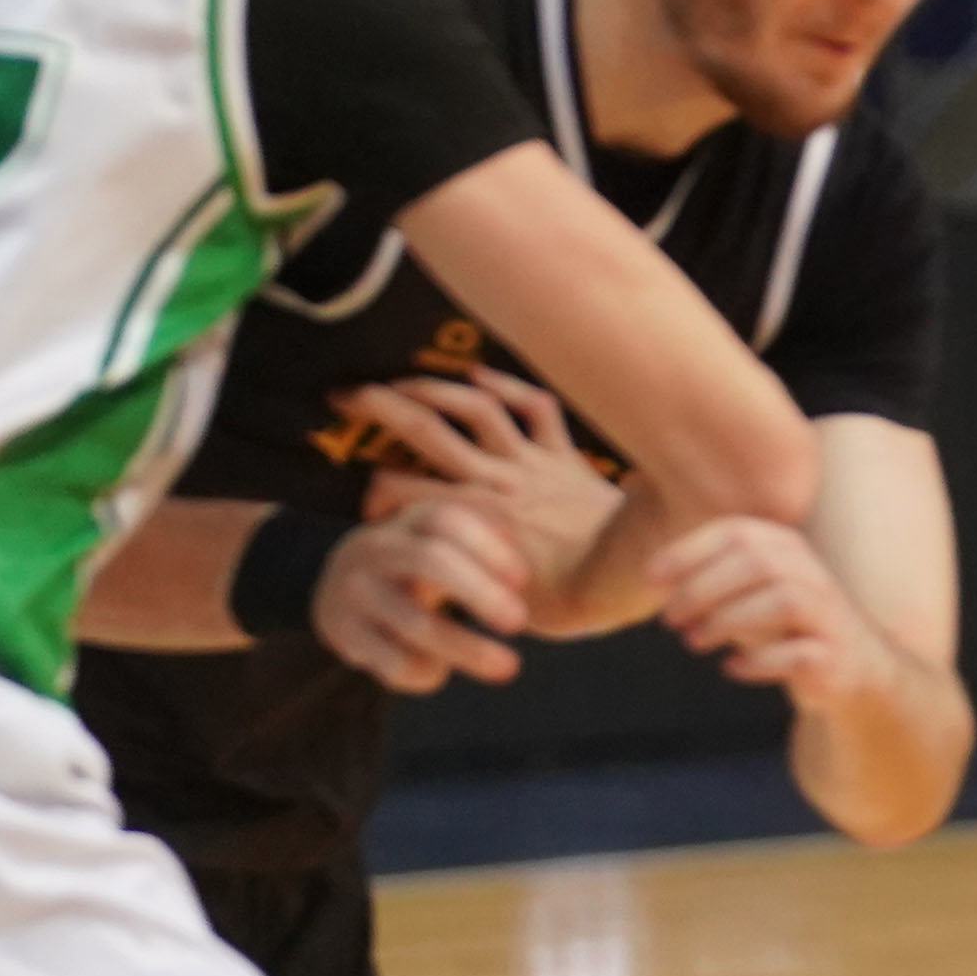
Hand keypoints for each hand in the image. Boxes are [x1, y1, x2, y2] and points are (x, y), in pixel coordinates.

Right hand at [312, 494, 532, 692]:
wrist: (339, 587)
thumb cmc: (419, 564)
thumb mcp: (445, 541)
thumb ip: (487, 539)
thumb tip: (548, 561)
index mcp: (409, 518)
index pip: (448, 520)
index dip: (487, 546)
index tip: (524, 578)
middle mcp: (376, 547)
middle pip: (431, 561)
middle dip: (480, 593)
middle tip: (520, 622)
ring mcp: (353, 589)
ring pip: (414, 621)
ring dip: (466, 647)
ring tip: (509, 667)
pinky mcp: (340, 631)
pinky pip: (391, 659)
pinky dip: (424, 672)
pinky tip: (440, 675)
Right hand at [341, 371, 617, 599]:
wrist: (632, 579)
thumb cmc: (571, 601)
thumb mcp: (505, 600)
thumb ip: (466, 577)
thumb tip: (428, 580)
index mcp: (474, 518)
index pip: (401, 489)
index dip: (376, 491)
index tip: (369, 494)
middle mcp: (497, 481)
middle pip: (426, 430)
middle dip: (379, 408)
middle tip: (344, 396)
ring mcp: (532, 462)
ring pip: (475, 407)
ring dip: (435, 387)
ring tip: (404, 380)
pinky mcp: (565, 455)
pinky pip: (535, 408)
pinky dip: (507, 385)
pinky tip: (478, 374)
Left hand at [650, 513, 887, 707]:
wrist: (854, 669)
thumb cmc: (787, 627)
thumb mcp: (749, 592)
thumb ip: (709, 577)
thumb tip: (653, 577)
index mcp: (787, 548)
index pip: (737, 532)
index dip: (689, 551)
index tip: (651, 579)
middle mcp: (812, 573)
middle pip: (757, 563)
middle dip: (703, 589)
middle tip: (669, 618)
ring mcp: (828, 615)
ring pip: (782, 601)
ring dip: (728, 621)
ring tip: (694, 642)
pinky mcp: (835, 657)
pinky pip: (799, 654)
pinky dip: (759, 662)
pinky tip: (731, 669)